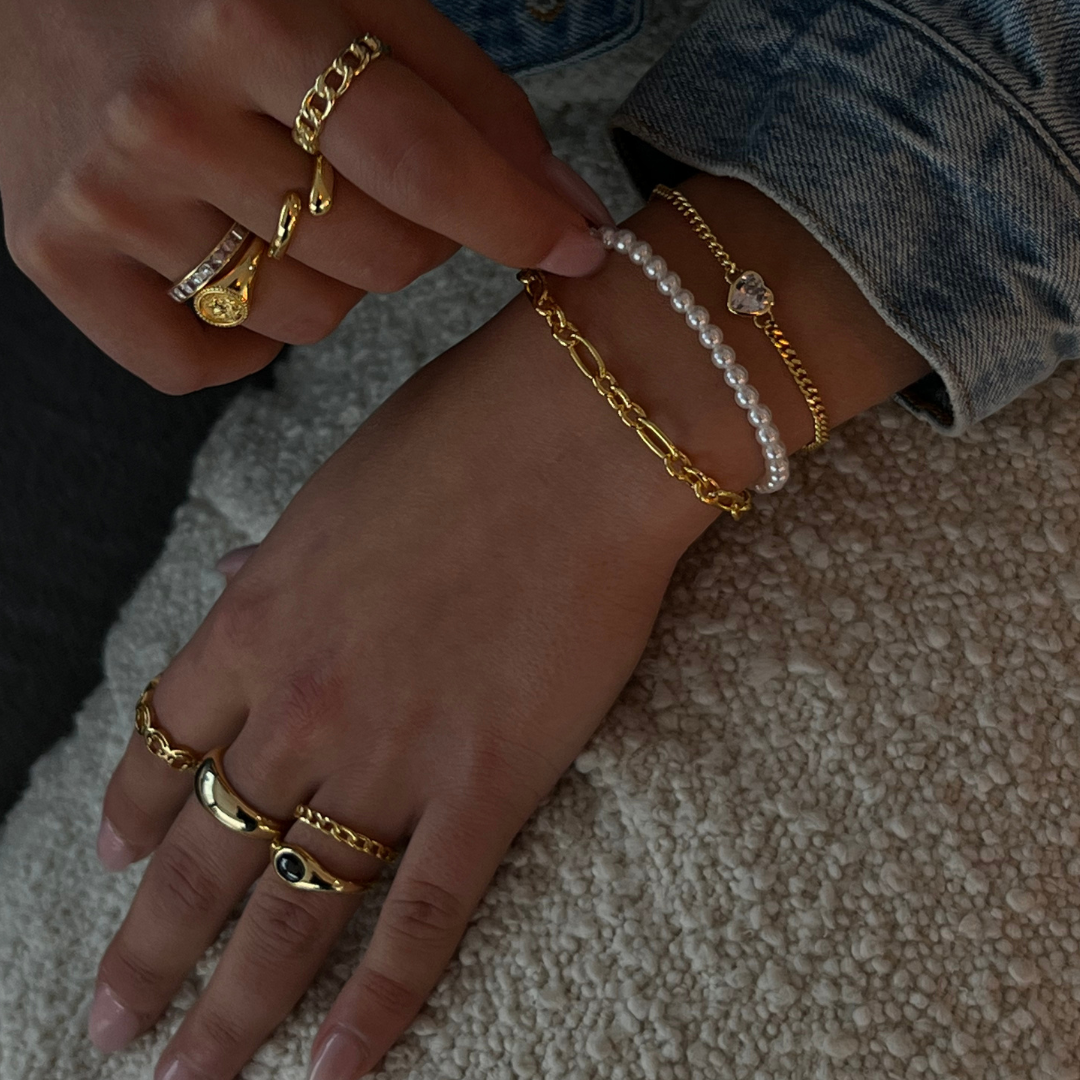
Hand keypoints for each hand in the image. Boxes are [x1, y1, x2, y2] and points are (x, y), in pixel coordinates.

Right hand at [0, 0, 610, 392]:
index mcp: (247, 16)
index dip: (515, 220)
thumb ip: (466, 97)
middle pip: (378, 257)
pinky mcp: (54, 254)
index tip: (578, 250)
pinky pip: (199, 365)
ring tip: (291, 202)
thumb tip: (567, 214)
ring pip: (307, 317)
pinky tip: (236, 263)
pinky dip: (243, 336)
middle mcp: (164, 116)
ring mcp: (102, 195)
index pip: (421, 162)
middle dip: (417, 234)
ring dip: (334, 276)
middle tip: (377, 186)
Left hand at [88, 173, 931, 1077]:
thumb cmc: (460, 439)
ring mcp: (389, 753)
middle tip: (111, 1026)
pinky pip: (419, 914)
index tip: (112, 858)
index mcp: (256, 621)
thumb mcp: (333, 491)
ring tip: (188, 1076)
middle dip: (148, 951)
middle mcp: (300, 705)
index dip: (133, 811)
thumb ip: (275, 561)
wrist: (574, 438)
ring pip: (289, 908)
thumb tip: (229, 584)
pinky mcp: (486, 783)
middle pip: (201, 854)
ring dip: (231, 1004)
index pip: (164, 744)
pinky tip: (336, 1067)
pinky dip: (377, 1001)